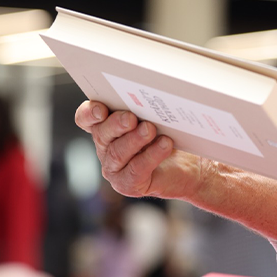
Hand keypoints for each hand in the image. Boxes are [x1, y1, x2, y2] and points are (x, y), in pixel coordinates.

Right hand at [74, 100, 213, 200]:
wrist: (190, 165)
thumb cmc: (170, 134)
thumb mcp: (156, 115)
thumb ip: (146, 106)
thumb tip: (151, 93)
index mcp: (106, 125)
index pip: (86, 118)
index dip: (89, 113)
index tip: (101, 109)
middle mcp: (105, 146)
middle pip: (102, 134)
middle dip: (116, 124)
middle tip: (131, 118)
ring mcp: (114, 168)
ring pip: (118, 153)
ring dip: (135, 139)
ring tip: (151, 129)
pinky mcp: (128, 184)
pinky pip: (136, 170)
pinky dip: (151, 155)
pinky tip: (165, 145)